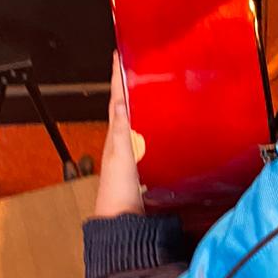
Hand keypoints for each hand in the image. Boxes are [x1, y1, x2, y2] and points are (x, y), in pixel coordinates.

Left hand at [96, 53, 143, 217]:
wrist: (123, 223)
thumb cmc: (117, 193)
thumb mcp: (120, 157)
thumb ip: (121, 130)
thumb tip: (121, 99)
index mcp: (114, 136)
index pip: (116, 99)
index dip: (117, 77)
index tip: (119, 54)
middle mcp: (121, 142)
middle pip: (126, 106)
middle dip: (131, 85)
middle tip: (139, 64)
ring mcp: (132, 153)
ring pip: (137, 120)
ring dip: (142, 103)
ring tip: (152, 85)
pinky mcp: (144, 165)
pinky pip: (148, 137)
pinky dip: (152, 125)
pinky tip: (162, 124)